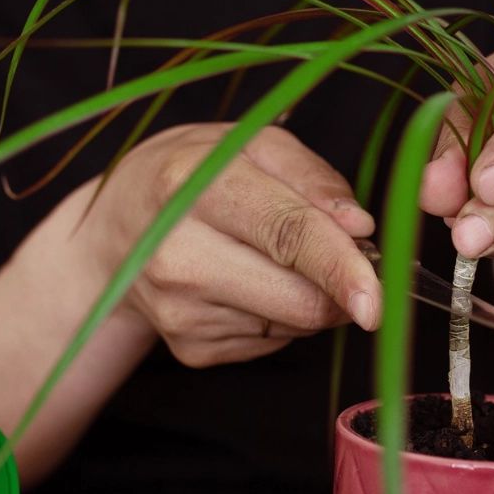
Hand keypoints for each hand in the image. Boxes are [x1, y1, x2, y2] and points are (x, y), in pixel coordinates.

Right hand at [83, 123, 380, 366]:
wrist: (115, 230)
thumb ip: (312, 178)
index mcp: (194, 187)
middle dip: (343, 285)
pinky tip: (252, 282)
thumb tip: (359, 226)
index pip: (287, 234)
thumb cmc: (194, 174)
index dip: (341, 267)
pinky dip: (283, 314)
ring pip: (296, 325)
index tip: (377, 298)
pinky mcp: (191, 350)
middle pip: (300, 299)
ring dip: (313, 296)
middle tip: (347, 256)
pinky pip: (275, 342)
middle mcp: (178, 256)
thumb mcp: (252, 144)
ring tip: (276, 258)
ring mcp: (180, 312)